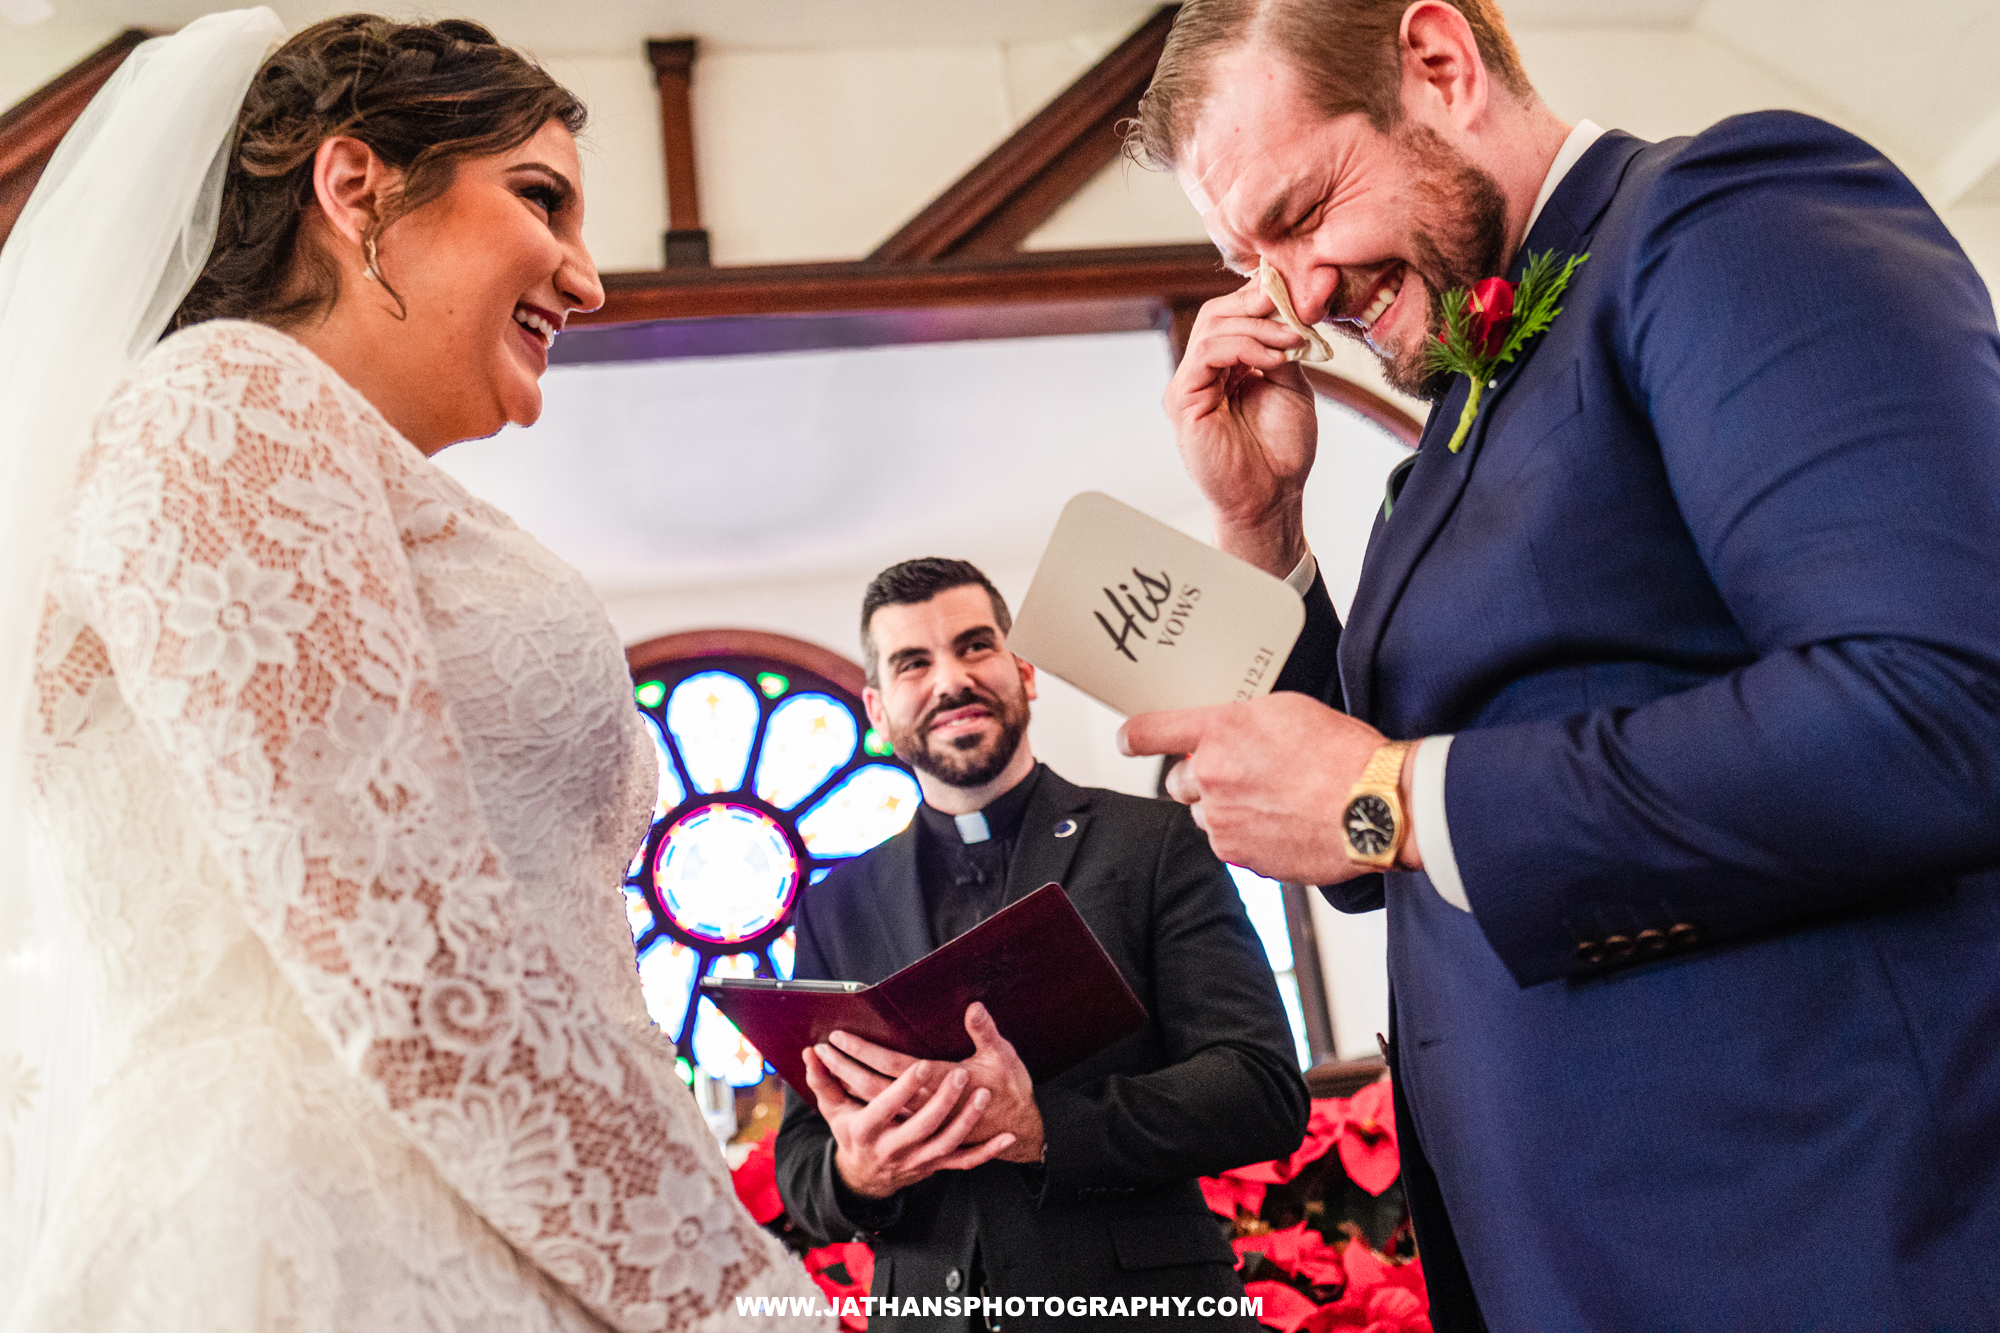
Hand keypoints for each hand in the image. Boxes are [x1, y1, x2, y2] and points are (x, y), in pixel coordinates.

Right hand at [803, 1049, 1013, 1199]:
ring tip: (983, 1094)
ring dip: (967, 1120)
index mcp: (867, 1130)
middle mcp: (893, 1148)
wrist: (865, 1178)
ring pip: (947, 1143)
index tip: (920, 1066)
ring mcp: (918, 1160)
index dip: (903, 1089)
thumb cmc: (851, 1134)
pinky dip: (988, 1152)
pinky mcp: (936, 1166)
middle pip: (922, 1126)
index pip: (885, 1107)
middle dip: (943, 1101)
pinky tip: (1009, 1138)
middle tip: (960, 1074)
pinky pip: (966, 1162)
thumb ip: (823, 1080)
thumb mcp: (833, 1110)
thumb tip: (811, 1051)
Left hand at [823, 1004, 1044, 1165]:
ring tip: (827, 1066)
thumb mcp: (1002, 1057)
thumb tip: (974, 1007)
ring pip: (874, 1104)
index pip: (890, 1065)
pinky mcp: (920, 1128)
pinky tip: (847, 1094)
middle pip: (872, 1087)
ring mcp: (920, 1121)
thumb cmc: (1009, 1091)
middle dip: (845, 1067)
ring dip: (848, 1085)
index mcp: (939, 1083)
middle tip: (821, 1048)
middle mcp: (923, 1106)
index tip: (839, 1036)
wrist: (1020, 1130)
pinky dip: (863, 1105)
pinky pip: (882, 1116)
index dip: (863, 1051)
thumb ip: (985, 1032)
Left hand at [1121, 693, 1414, 883]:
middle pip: (1178, 781)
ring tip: (1276, 802)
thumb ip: (1241, 722)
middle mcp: (1212, 776)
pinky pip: (1230, 845)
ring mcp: (1223, 820)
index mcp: (1220, 732)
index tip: (1128, 740)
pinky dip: (1248, 837)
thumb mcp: (1288, 710)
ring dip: (1226, 810)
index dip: (1135, 736)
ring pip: (1205, 816)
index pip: (1152, 731)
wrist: (1376, 807)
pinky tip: (1283, 824)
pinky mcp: (1240, 856)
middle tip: (1246, 775)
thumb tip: (1226, 735)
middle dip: (1203, 779)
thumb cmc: (1345, 756)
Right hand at [1166, 277, 1319, 576]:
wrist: (1271, 497)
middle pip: (1217, 313)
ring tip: (1291, 340)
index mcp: (1224, 366)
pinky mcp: (1183, 401)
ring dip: (1258, 327)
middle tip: (1294, 307)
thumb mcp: (1290, 384)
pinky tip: (1273, 359)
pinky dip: (1243, 346)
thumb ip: (1281, 347)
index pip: (1232, 314)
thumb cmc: (1280, 449)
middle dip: (1257, 304)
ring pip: (1212, 327)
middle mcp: (1201, 372)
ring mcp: (1189, 385)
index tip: (1299, 291)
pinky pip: (1206, 354)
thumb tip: (1286, 307)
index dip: (1262, 297)